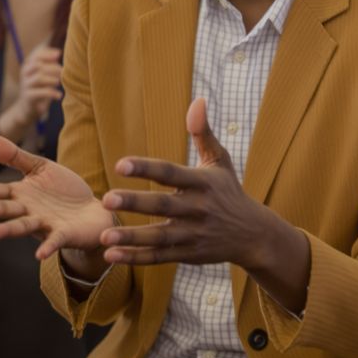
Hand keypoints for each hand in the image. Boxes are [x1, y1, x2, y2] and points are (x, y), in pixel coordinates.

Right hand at [0, 47, 62, 139]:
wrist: (28, 108)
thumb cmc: (39, 88)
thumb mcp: (43, 74)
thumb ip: (49, 64)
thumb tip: (58, 53)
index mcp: (28, 65)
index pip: (36, 55)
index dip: (47, 53)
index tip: (59, 54)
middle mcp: (24, 73)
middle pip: (38, 65)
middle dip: (53, 67)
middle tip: (62, 72)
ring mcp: (25, 85)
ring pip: (39, 78)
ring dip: (52, 79)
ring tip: (59, 82)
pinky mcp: (28, 97)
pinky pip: (40, 93)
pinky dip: (52, 93)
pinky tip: (59, 95)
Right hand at [0, 132, 114, 259]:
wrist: (94, 211)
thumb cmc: (64, 190)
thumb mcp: (39, 167)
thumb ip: (12, 155)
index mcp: (19, 194)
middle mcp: (27, 211)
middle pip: (1, 209)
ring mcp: (44, 224)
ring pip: (22, 226)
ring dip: (7, 230)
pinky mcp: (64, 234)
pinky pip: (55, 241)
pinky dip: (48, 247)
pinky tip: (39, 254)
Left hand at [98, 98, 277, 271]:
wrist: (254, 235)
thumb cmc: (229, 191)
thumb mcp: (220, 161)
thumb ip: (203, 132)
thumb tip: (197, 100)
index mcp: (202, 183)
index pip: (170, 173)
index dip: (146, 168)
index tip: (120, 164)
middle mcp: (198, 209)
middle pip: (163, 205)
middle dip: (135, 203)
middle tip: (107, 199)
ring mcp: (193, 234)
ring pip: (159, 237)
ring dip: (131, 237)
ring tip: (104, 235)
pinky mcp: (188, 254)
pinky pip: (159, 257)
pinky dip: (136, 257)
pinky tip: (112, 254)